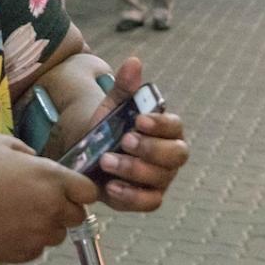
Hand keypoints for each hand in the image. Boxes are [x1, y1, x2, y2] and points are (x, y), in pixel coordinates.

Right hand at [0, 135, 98, 262]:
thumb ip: (28, 151)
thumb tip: (39, 163)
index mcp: (50, 178)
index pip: (89, 191)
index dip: (79, 189)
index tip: (64, 187)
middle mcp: (50, 208)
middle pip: (78, 216)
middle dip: (64, 209)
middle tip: (39, 201)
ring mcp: (37, 235)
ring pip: (58, 235)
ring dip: (46, 226)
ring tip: (18, 214)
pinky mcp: (23, 254)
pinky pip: (37, 249)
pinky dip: (28, 241)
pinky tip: (6, 228)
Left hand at [74, 58, 189, 212]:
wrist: (88, 155)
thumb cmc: (107, 129)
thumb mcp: (112, 107)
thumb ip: (124, 87)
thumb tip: (134, 62)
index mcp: (166, 129)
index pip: (175, 126)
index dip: (160, 124)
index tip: (139, 120)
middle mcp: (170, 155)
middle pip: (176, 155)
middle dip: (150, 148)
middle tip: (124, 140)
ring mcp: (162, 179)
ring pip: (161, 178)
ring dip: (134, 170)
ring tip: (106, 160)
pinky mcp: (148, 198)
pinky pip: (149, 202)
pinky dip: (132, 196)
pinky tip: (111, 186)